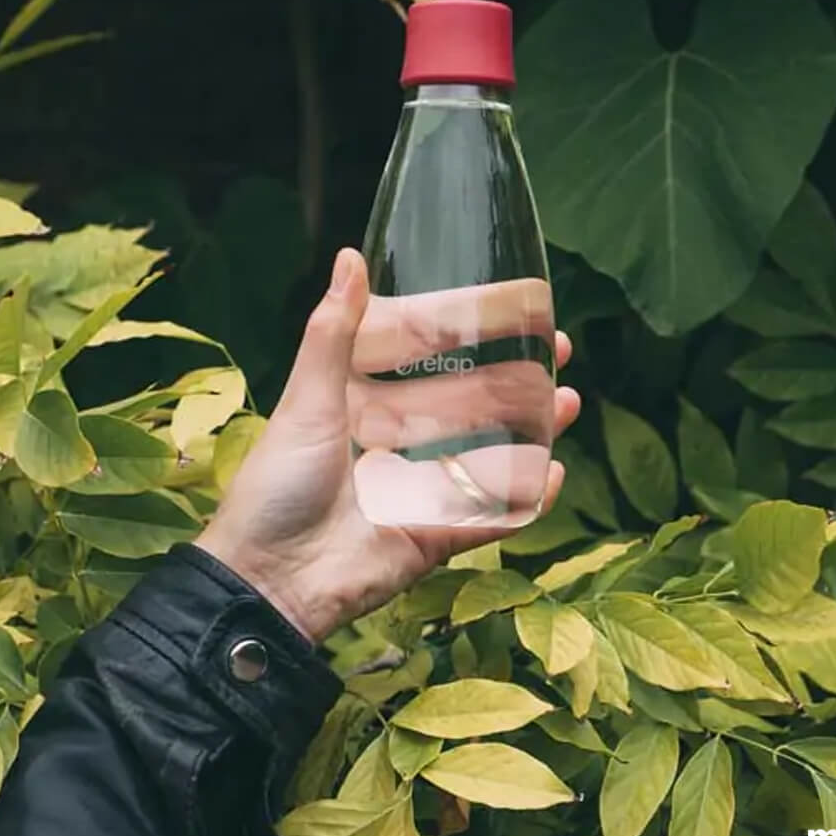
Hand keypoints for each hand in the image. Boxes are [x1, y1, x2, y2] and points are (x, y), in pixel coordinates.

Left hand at [194, 248, 581, 642]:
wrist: (268, 578)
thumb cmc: (278, 484)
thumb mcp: (306, 400)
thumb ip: (332, 333)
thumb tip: (350, 257)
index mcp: (367, 408)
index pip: (431, 363)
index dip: (471, 337)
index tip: (507, 310)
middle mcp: (401, 446)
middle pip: (474, 407)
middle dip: (518, 381)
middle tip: (559, 350)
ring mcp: (423, 492)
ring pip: (492, 457)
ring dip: (534, 432)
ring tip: (568, 401)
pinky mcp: (436, 538)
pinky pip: (491, 517)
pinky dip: (525, 500)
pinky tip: (553, 474)